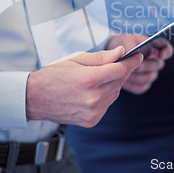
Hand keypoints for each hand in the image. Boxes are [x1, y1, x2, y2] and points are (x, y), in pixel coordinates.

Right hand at [25, 47, 142, 127]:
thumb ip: (101, 57)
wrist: (35, 98)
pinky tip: (91, 91)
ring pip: (115, 93)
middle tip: (115, 62)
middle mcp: (92, 98)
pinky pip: (107, 104)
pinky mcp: (92, 120)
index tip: (138, 55)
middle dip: (121, 70)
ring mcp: (93, 112)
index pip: (121, 69)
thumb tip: (121, 52)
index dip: (133, 61)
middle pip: (120, 81)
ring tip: (96, 78)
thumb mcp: (76, 59)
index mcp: (88, 79)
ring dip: (112, 84)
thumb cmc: (54, 75)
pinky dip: (105, 96)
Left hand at [106, 34, 172, 94]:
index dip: (166, 52)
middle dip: (145, 65)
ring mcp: (149, 73)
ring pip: (149, 77)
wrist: (111, 55)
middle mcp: (154, 61)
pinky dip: (132, 84)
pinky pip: (141, 87)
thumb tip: (139, 56)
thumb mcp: (125, 41)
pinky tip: (122, 81)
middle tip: (135, 65)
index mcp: (153, 46)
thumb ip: (132, 47)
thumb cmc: (120, 44)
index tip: (160, 54)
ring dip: (136, 75)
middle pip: (158, 65)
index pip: (166, 48)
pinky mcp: (142, 84)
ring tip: (125, 73)